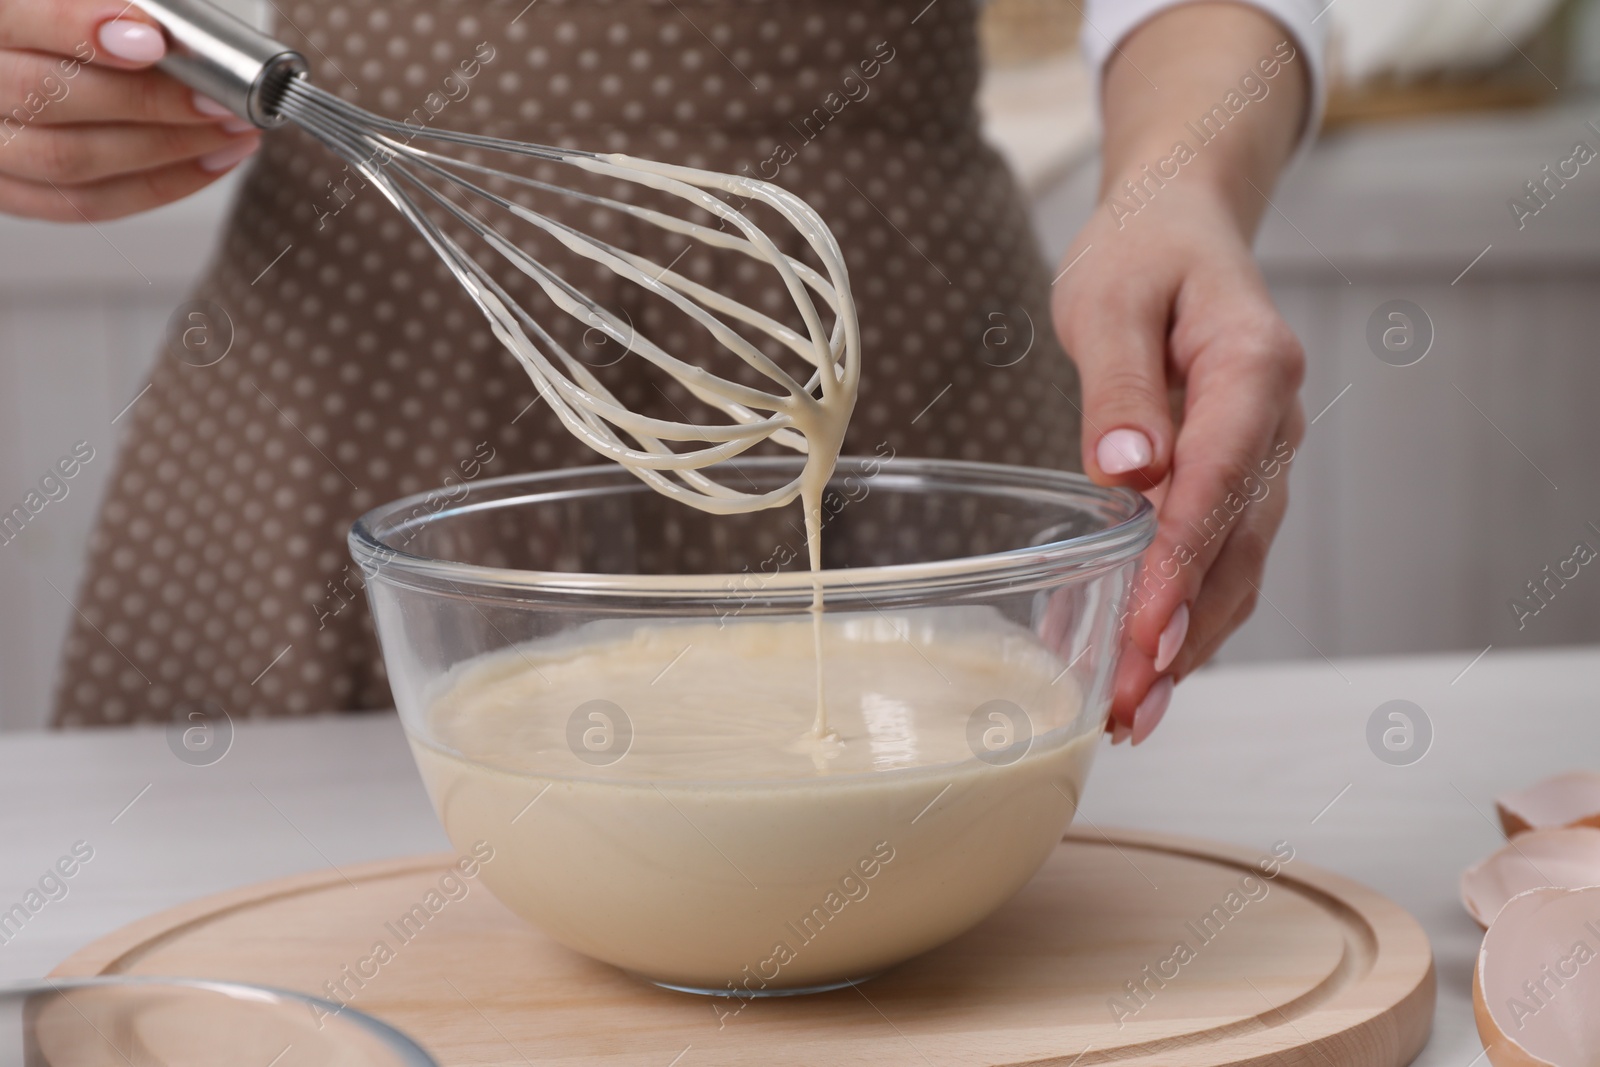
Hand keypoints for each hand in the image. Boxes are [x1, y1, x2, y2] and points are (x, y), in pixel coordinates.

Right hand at [0, 0, 260, 220]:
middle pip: (46, 96)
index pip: (14, 19)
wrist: (24, 69)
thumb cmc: (53, 29)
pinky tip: (212, 160)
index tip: (154, 41)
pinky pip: (85, 204)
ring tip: (231, 129)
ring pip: (69, 159)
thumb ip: (97, 5)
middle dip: (149, 100)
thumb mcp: (58, 2)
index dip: (79, 29)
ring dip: (167, 148)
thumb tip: (168, 26)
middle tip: (219, 97)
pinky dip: (159, 185)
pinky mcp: (9, 192)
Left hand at [1053, 179, 1304, 745]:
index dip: (1180, 565)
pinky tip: (1150, 667)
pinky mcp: (1238, 477)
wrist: (1178, 224)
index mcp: (1251, 368)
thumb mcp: (1110, 298)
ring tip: (1134, 713)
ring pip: (1238, 567)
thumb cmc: (1140, 252)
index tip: (1143, 634)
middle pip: (1236, 545)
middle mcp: (1272, 422)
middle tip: (1130, 706)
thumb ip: (1119, 386)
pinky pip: (1223, 557)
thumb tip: (1127, 476)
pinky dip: (1190, 615)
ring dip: (1190, 643)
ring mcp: (1263, 456)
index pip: (1218, 483)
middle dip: (1183, 632)